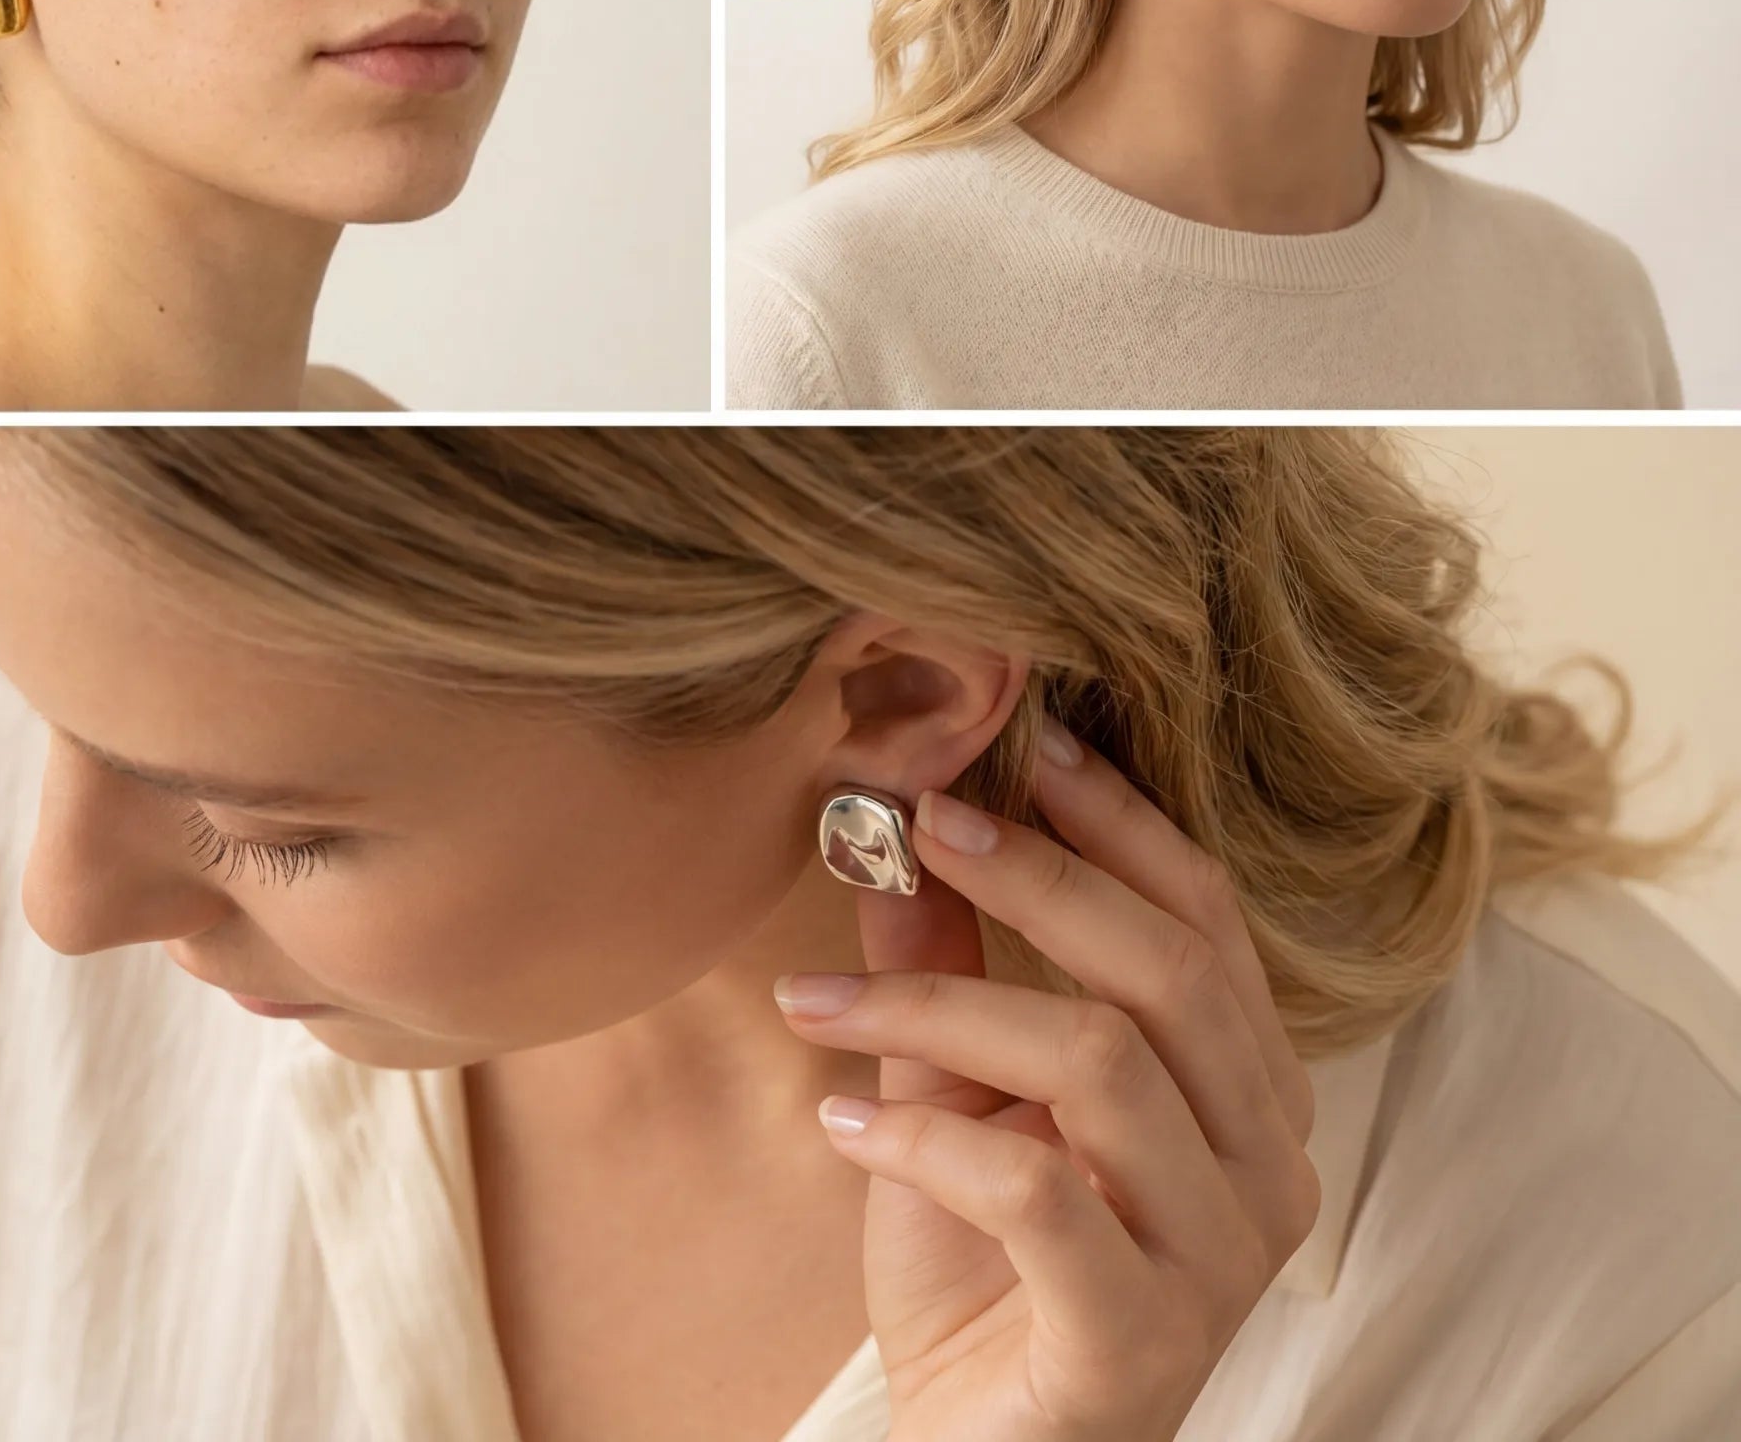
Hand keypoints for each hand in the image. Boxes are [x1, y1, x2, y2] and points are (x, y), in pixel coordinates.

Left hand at [774, 723, 1320, 1441]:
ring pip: (1102, 1063)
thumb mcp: (953, 1082)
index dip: (1118, 819)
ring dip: (943, 1001)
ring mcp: (1219, 1260)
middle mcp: (1266, 1166)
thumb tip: (882, 814)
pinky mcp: (1142, 1342)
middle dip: (1039, 876)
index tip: (1021, 739)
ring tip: (815, 998)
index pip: (1208, 919)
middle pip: (1175, 971)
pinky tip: (842, 1119)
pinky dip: (926, 1134)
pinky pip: (1039, 1193)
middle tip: (918, 819)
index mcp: (1244, 1088)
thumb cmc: (978, 1261)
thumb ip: (941, 957)